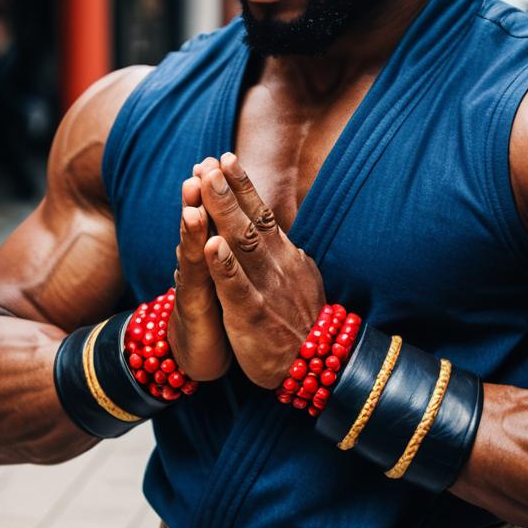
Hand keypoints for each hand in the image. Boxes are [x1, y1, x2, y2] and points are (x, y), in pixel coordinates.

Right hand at [166, 173, 231, 380]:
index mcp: (216, 254)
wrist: (197, 356)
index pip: (218, 217)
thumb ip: (236, 245)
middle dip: (204, 194)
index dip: (222, 190)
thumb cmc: (219, 312)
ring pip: (193, 247)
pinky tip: (207, 244)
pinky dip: (204, 262)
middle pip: (201, 224)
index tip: (224, 158)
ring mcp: (192, 285)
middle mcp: (200, 264)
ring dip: (194, 219)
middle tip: (204, 165)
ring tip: (192, 191)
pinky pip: (197, 284)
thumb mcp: (233, 275)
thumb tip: (246, 214)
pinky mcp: (192, 309)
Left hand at [196, 153, 325, 388]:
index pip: (262, 213)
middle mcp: (276, 265)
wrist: (320, 369)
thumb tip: (287, 238)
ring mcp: (265, 288)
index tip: (224, 158)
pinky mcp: (253, 315)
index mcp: (284, 257)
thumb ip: (290, 258)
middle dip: (227, 189)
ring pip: (242, 243)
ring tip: (206, 184)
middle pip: (249, 219)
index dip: (242, 186)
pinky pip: (237, 286)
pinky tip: (210, 245)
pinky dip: (224, 265)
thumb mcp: (302, 281)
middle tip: (209, 161)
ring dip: (223, 212)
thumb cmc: (304, 326)